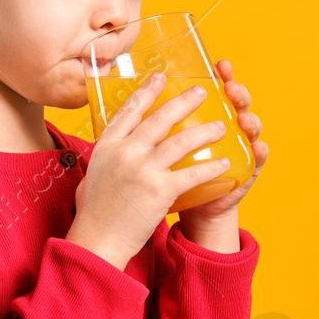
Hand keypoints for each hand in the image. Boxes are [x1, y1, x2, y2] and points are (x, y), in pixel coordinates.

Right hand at [66, 72, 233, 270]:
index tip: (161, 77)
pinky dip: (211, 167)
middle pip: (160, 118)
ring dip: (205, 132)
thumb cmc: (93, 213)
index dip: (148, 92)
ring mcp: (143, 170)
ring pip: (181, 141)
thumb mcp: (94, 174)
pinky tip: (225, 163)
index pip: (130, 111)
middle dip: (184, 102)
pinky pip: (192, 173)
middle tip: (201, 92)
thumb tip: (117, 147)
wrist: (97, 241)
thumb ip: (108, 157)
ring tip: (222, 126)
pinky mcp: (160, 190)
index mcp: (107, 145)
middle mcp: (125, 152)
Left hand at [175, 58, 267, 231]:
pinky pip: (256, 160)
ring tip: (244, 118)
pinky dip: (260, 153)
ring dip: (250, 120)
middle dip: (236, 92)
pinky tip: (259, 148)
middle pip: (236, 103)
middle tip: (230, 87)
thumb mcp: (163, 145)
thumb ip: (160, 122)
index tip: (220, 64)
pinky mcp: (247, 170)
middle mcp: (227, 125)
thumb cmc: (174, 172)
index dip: (221, 75)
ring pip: (250, 127)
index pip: (218, 89)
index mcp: (209, 114)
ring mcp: (240, 146)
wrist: (193, 207)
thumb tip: (136, 95)